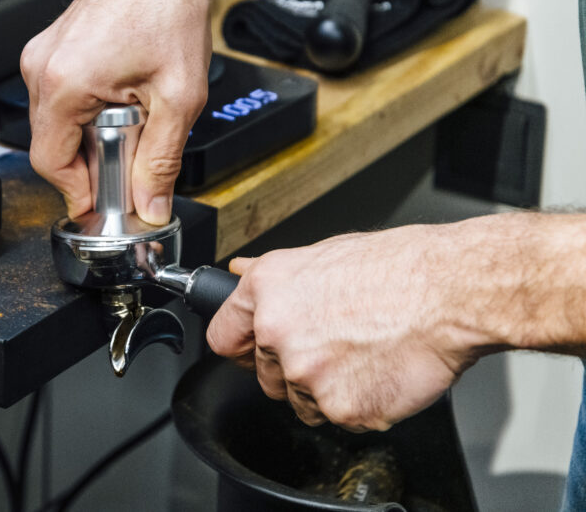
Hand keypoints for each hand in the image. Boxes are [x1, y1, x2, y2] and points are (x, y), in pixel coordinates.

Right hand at [20, 0, 212, 223]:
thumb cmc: (168, 1)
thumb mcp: (178, 97)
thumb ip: (162, 160)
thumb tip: (151, 203)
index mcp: (62, 82)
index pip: (50, 164)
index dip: (79, 193)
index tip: (104, 206)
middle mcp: (42, 66)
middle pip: (53, 144)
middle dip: (93, 163)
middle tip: (134, 166)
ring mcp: (45, 52)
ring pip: (60, 121)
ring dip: (95, 134)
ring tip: (138, 120)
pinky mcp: (56, 45)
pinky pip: (65, 94)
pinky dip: (92, 109)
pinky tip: (128, 98)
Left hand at [206, 225, 484, 431]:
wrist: (449, 292)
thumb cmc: (398, 268)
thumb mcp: (323, 254)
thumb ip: (274, 277)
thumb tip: (239, 274)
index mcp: (267, 291)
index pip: (223, 336)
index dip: (240, 346)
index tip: (251, 351)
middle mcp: (277, 332)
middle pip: (265, 376)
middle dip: (293, 369)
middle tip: (335, 347)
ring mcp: (307, 374)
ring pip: (302, 401)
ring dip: (327, 390)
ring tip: (364, 355)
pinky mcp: (340, 408)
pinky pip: (340, 419)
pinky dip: (362, 404)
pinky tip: (381, 371)